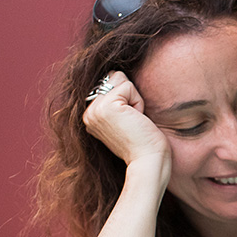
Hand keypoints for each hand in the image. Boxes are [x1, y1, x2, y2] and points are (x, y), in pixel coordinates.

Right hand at [83, 71, 170, 187]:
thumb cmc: (143, 144)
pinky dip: (138, 102)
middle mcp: (88, 113)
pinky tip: (137, 120)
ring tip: (134, 121)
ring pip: (120, 79)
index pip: (108, 84)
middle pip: (113, 77)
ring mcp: (95, 109)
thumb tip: (117, 74)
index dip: (127, 99)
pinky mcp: (107, 106)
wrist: (148, 162)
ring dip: (134, 99)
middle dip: (130, 96)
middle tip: (133, 122)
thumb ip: (116, 102)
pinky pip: (128, 86)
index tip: (129, 124)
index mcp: (90, 117)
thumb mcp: (123, 120)